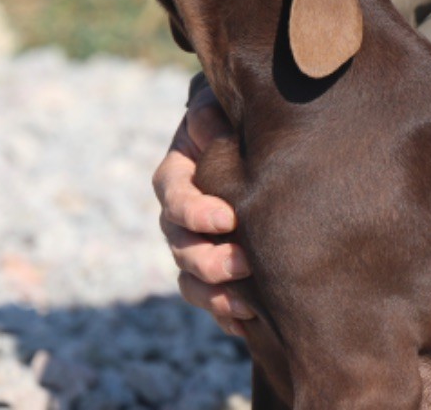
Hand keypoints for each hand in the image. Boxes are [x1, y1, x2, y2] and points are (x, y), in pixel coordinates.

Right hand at [152, 83, 255, 334]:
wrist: (255, 146)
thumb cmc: (234, 121)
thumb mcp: (218, 108)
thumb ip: (210, 116)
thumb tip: (208, 126)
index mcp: (176, 176)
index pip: (174, 198)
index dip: (195, 212)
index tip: (227, 219)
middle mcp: (179, 218)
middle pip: (181, 247)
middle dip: (211, 260)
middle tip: (246, 262)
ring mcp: (195, 247)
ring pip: (191, 281)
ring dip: (216, 295)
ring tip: (249, 303)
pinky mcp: (216, 273)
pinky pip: (211, 303)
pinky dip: (226, 315)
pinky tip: (250, 323)